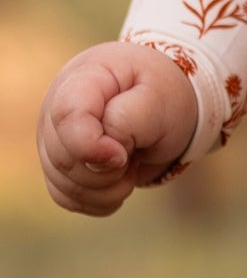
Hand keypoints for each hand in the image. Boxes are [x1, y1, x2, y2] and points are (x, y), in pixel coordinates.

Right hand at [38, 42, 198, 215]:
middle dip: (109, 171)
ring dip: (108, 188)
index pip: (66, 115)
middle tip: (137, 152)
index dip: (91, 146)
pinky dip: (99, 199)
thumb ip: (128, 120)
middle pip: (64, 158)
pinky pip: (67, 197)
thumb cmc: (163, 96)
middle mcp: (56, 106)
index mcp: (84, 78)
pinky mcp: (57, 164)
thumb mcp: (159, 99)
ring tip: (131, 163)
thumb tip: (101, 154)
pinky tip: (119, 180)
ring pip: (64, 184)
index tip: (124, 154)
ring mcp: (53, 137)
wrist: (162, 105)